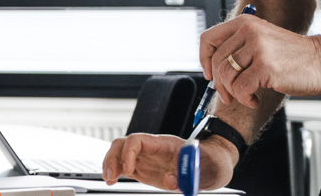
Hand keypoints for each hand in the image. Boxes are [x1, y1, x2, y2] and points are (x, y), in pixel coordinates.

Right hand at [102, 133, 236, 190]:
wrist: (212, 166)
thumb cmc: (210, 163)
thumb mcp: (206, 170)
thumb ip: (189, 175)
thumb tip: (169, 180)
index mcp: (164, 144)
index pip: (137, 140)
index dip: (128, 153)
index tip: (129, 170)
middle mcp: (151, 149)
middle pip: (122, 144)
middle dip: (113, 158)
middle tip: (111, 176)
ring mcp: (146, 158)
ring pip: (119, 154)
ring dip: (110, 164)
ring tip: (109, 179)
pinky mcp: (144, 169)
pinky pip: (124, 166)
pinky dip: (115, 172)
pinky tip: (111, 181)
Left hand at [201, 14, 320, 106]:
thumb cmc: (295, 56)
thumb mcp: (263, 40)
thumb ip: (240, 47)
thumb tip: (213, 67)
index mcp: (245, 23)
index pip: (208, 39)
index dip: (204, 60)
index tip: (210, 75)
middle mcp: (249, 32)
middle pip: (216, 62)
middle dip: (219, 84)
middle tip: (229, 96)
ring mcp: (258, 48)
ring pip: (226, 76)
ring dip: (234, 93)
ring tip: (247, 96)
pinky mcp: (266, 67)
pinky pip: (241, 88)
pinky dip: (245, 99)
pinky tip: (255, 100)